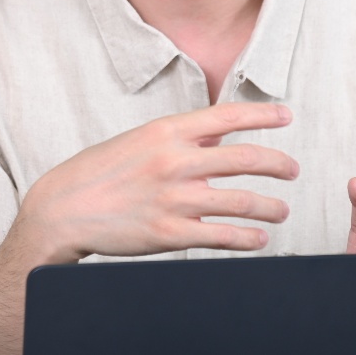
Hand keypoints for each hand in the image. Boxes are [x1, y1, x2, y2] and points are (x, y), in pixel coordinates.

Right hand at [18, 103, 297, 262]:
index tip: (287, 116)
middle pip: (246, 158)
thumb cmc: (101, 170)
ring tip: (281, 210)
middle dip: (279, 164)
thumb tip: (220, 131)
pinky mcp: (170, 234)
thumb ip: (182, 136)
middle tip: (293, 170)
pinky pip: (223, 236)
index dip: (264, 115)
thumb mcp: (141, 139)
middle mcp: (175, 161)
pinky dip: (249, 239)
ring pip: (242, 201)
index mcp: (167, 131)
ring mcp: (174, 199)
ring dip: (271, 206)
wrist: (63, 209)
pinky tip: (259, 239)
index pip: (228, 116)